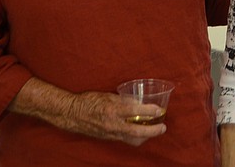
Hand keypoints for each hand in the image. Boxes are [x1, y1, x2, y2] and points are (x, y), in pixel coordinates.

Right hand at [10, 79, 166, 146]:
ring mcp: (110, 133)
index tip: (160, 110)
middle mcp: (112, 124)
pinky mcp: (108, 138)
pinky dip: (135, 136)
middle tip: (163, 127)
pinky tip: (139, 130)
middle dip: (153, 131)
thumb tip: (140, 102)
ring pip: (132, 139)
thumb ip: (124, 99)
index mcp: (112, 110)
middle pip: (137, 132)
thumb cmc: (89, 101)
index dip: (150, 111)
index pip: (135, 111)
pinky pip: (125, 139)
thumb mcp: (108, 95)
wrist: (71, 114)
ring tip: (154, 129)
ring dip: (145, 136)